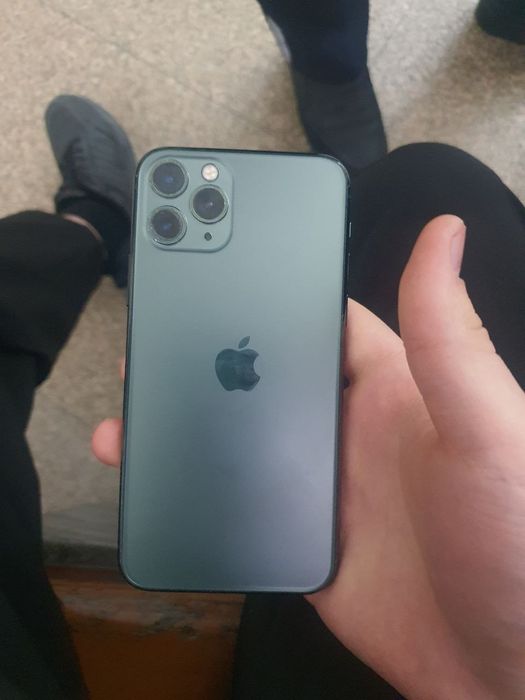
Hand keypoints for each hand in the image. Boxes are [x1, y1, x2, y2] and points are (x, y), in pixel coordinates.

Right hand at [93, 216, 524, 699]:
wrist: (502, 670)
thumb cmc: (518, 544)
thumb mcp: (489, 430)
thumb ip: (452, 339)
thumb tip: (443, 234)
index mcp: (395, 388)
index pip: (322, 321)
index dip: (273, 291)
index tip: (216, 269)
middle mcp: (353, 429)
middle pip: (267, 377)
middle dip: (207, 356)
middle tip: (147, 343)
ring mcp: (323, 486)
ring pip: (240, 440)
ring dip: (187, 426)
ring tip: (129, 416)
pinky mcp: (301, 539)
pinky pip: (236, 504)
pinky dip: (196, 491)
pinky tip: (158, 484)